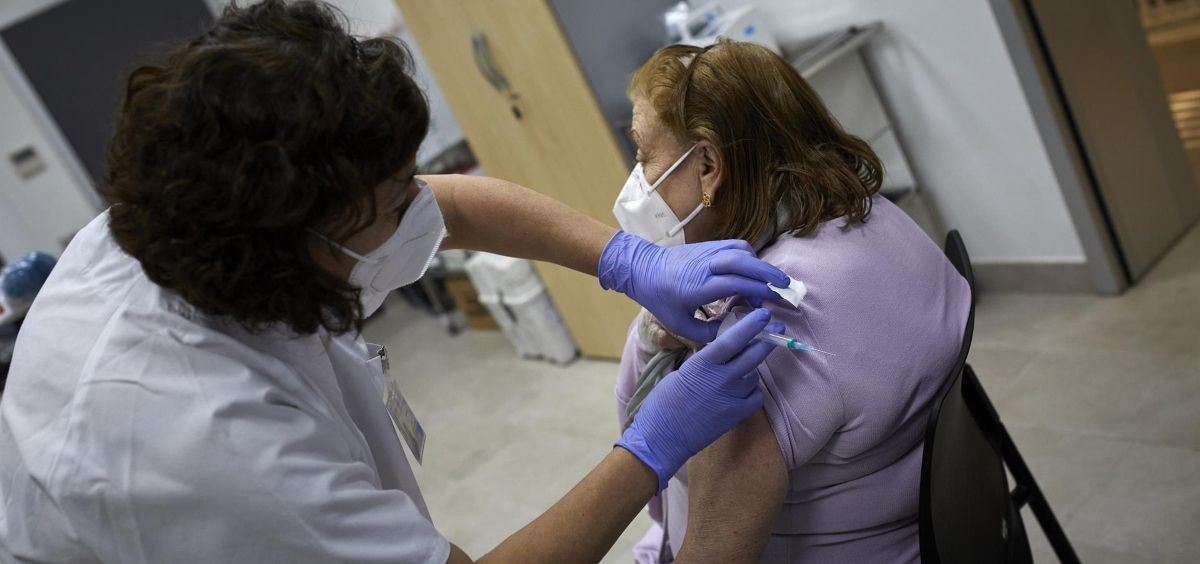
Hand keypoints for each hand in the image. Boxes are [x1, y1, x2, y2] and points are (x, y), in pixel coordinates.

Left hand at [598, 231, 789, 342]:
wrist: (642, 269)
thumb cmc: (660, 299)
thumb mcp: (679, 324)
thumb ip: (707, 333)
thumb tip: (733, 334)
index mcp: (698, 286)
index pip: (736, 284)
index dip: (757, 291)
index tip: (771, 302)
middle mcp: (706, 265)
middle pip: (743, 261)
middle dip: (768, 273)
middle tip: (786, 286)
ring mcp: (708, 252)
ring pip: (742, 251)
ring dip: (759, 265)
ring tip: (769, 281)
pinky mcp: (709, 245)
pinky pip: (735, 246)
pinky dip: (749, 257)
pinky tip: (753, 271)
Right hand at [616, 309, 782, 489]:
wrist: (662, 436)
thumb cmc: (665, 401)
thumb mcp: (684, 371)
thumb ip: (707, 360)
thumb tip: (724, 350)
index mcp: (704, 363)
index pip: (734, 339)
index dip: (751, 325)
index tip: (764, 314)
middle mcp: (722, 378)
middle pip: (753, 355)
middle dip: (768, 339)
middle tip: (778, 329)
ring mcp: (732, 398)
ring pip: (753, 376)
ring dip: (750, 371)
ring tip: (735, 374)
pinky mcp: (737, 415)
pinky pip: (755, 397)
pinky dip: (751, 392)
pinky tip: (740, 392)